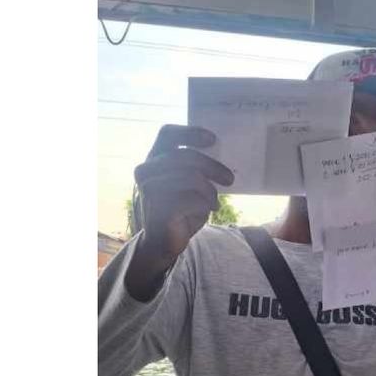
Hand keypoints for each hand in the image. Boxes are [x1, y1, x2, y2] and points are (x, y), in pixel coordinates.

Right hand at [133, 125, 233, 263]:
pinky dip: (207, 204)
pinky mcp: (158, 208)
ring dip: (210, 191)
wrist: (163, 242)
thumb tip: (222, 156)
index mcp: (153, 160)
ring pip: (192, 178)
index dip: (190, 132)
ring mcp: (149, 189)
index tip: (213, 139)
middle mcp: (146, 171)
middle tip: (230, 179)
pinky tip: (210, 210)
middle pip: (186, 156)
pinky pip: (193, 199)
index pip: (167, 134)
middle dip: (213, 166)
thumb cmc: (179, 210)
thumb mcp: (188, 185)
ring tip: (214, 201)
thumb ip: (195, 169)